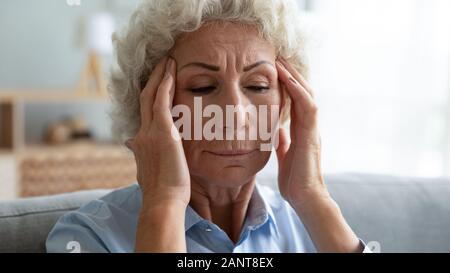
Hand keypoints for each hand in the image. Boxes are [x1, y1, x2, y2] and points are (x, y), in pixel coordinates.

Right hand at [126, 56, 189, 208]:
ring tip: (168, 61)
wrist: (162, 202)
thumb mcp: (148, 170)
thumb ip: (141, 154)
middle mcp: (141, 134)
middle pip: (144, 99)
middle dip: (152, 80)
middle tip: (161, 64)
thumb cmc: (162, 192)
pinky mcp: (161, 132)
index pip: (144, 113)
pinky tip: (171, 71)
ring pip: (151, 95)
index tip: (155, 84)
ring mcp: (150, 132)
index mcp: (140, 143)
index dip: (149, 96)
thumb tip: (130, 144)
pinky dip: (165, 84)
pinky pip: (161, 101)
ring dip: (160, 76)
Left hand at [275, 57, 329, 208]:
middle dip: (291, 74)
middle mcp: (309, 125)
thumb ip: (284, 140)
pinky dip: (298, 90)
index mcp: (302, 130)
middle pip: (302, 92)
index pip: (295, 100)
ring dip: (294, 76)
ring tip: (281, 60)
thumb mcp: (285, 155)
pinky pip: (307, 106)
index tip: (275, 69)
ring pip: (307, 94)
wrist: (305, 197)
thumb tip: (278, 130)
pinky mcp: (312, 134)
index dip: (287, 84)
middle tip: (278, 57)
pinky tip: (288, 78)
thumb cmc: (295, 179)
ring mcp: (312, 128)